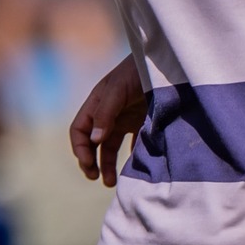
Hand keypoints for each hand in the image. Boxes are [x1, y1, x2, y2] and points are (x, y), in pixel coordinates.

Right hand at [70, 54, 147, 185]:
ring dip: (109, 165)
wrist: (165, 62)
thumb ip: (106, 113)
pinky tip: (136, 170)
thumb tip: (94, 140)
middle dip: (91, 162)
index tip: (89, 165)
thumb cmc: (137, 70)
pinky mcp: (144, 124)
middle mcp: (108, 114)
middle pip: (93, 143)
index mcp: (96, 105)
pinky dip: (133, 159)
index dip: (80, 149)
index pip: (79, 131)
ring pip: (111, 148)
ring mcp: (125, 120)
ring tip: (112, 183)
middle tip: (96, 177)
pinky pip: (134, 146)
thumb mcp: (118, 89)